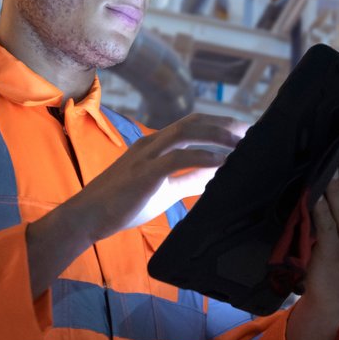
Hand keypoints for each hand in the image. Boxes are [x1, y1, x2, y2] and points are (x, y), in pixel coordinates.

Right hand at [84, 113, 241, 237]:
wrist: (86, 217)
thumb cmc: (123, 204)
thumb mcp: (165, 189)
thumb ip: (190, 180)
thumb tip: (218, 174)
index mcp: (156, 145)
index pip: (193, 125)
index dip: (220, 124)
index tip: (244, 130)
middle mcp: (152, 143)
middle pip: (194, 122)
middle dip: (225, 123)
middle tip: (252, 130)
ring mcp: (146, 156)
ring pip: (187, 133)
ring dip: (218, 135)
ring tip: (242, 144)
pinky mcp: (144, 173)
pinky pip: (177, 159)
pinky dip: (202, 157)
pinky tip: (221, 162)